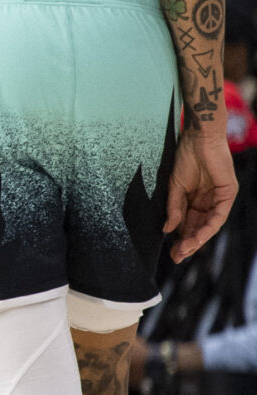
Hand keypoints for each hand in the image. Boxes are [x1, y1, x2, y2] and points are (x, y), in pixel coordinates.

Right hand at [168, 119, 237, 259]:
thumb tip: (167, 229)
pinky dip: (208, 226)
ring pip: (209, 225)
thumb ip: (174, 208)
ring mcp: (219, 199)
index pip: (188, 225)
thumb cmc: (185, 158)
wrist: (198, 138)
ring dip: (198, 239)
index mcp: (194, 201)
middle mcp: (208, 202)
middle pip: (199, 228)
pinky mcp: (227, 194)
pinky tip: (197, 236)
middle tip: (177, 256)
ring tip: (185, 250)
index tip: (171, 252)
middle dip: (188, 243)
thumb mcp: (175, 187)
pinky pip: (218, 215)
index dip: (180, 238)